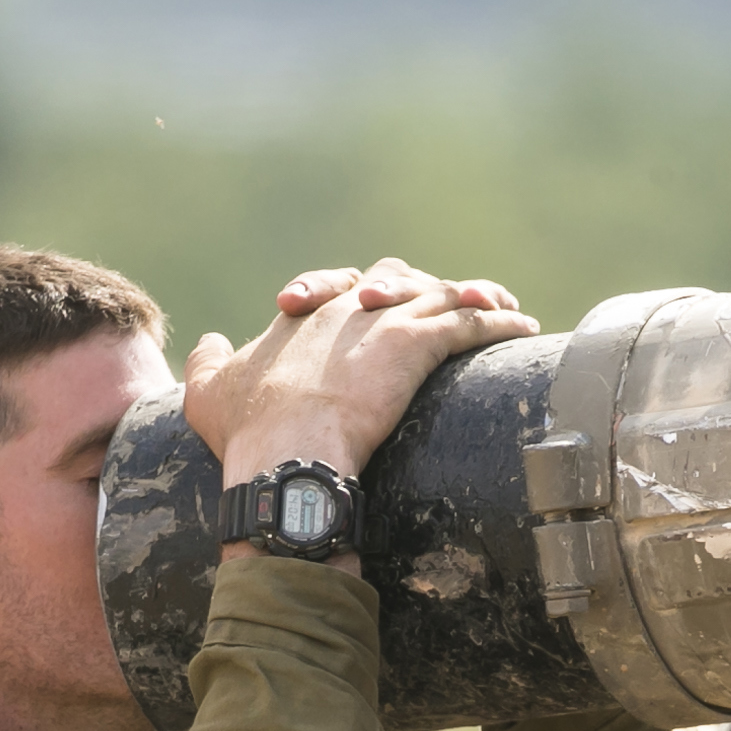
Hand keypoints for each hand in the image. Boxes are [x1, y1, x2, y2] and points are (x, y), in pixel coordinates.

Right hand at [183, 257, 533, 574]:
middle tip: (446, 306)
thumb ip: (208, 361)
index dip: (361, 296)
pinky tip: (523, 328)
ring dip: (475, 298)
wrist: (284, 453)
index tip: (372, 313)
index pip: (342, 287)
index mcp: (306, 316)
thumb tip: (208, 340)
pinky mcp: (413, 343)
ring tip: (504, 308)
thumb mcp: (209, 390)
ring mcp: (382, 322)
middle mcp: (346, 307)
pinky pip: (470, 323)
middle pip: (397, 277)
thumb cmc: (247, 431)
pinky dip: (499, 322)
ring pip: (441, 294)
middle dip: (422, 290)